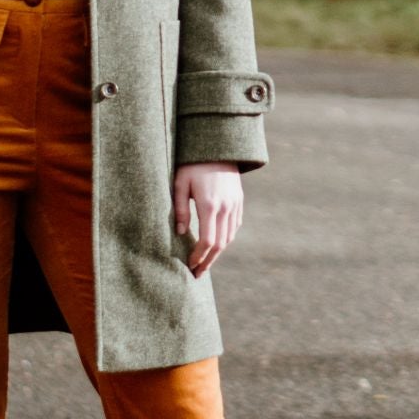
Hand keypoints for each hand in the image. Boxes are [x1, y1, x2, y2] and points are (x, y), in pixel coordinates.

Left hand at [172, 161, 243, 275]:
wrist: (218, 145)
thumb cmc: (193, 164)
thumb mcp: (180, 184)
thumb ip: (180, 210)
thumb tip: (180, 234)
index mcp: (210, 205)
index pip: (207, 241)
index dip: (199, 256)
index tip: (190, 266)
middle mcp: (226, 207)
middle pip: (220, 244)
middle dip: (208, 261)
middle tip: (197, 273)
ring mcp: (235, 205)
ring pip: (229, 237)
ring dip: (217, 253)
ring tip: (205, 262)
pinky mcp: (238, 201)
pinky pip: (234, 226)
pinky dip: (225, 239)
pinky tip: (215, 245)